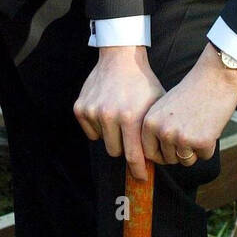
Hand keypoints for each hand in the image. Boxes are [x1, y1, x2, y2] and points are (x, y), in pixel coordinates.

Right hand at [74, 46, 164, 180]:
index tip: (141, 178)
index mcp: (130, 117)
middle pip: (115, 152)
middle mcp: (109, 115)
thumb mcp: (156, 107)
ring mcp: (93, 111)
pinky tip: (107, 109)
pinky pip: (91, 131)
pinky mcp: (80, 108)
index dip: (138, 170)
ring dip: (111, 135)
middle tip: (130, 133)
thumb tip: (156, 161)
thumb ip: (154, 133)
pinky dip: (98, 126)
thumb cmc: (143, 83)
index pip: (133, 156)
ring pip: (102, 141)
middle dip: (124, 146)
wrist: (121, 58)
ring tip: (119, 117)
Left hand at [141, 43, 236, 167]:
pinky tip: (211, 125)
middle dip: (181, 152)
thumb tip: (156, 157)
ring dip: (195, 150)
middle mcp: (162, 131)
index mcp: (150, 122)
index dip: (162, 155)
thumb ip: (158, 129)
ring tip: (200, 127)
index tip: (170, 151)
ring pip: (186, 161)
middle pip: (169, 159)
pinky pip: (204, 156)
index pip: (149, 153)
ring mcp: (181, 137)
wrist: (215, 76)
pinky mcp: (201, 141)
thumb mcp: (165, 108)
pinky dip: (210, 145)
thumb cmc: (192, 92)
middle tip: (191, 132)